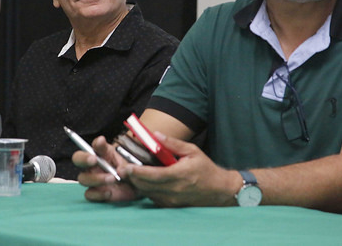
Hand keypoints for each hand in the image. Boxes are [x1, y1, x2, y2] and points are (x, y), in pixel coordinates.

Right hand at [73, 135, 138, 201]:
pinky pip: (89, 194)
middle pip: (77, 159)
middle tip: (94, 160)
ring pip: (82, 178)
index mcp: (99, 154)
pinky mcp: (96, 193)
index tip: (98, 146)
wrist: (139, 187)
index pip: (86, 147)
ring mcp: (92, 180)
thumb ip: (111, 151)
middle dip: (83, 158)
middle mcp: (92, 166)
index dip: (89, 145)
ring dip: (96, 178)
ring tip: (112, 178)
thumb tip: (100, 140)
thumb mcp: (123, 157)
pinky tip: (109, 192)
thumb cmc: (128, 169)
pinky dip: (98, 194)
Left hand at [124, 132, 239, 206]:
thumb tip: (154, 135)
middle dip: (132, 178)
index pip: (153, 175)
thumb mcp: (192, 150)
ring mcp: (172, 200)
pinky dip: (145, 190)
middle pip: (146, 186)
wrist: (219, 190)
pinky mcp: (171, 206)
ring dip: (137, 184)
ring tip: (129, 174)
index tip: (126, 167)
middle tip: (121, 169)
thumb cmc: (205, 168)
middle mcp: (174, 190)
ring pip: (147, 193)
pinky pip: (153, 198)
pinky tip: (142, 181)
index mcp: (179, 175)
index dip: (137, 172)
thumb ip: (172, 143)